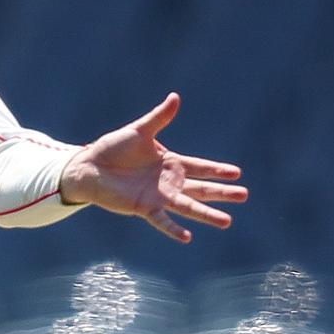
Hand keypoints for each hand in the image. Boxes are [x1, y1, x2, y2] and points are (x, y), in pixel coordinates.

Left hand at [59, 93, 247, 242]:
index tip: (237, 172)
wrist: (89, 166)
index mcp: (170, 163)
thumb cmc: (113, 148)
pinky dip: (173, 229)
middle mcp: (169, 182)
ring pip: (188, 207)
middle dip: (222, 192)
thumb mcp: (139, 131)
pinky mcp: (143, 207)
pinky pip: (161, 220)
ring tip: (227, 221)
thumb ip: (159, 117)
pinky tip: (187, 237)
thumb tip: (175, 97)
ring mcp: (158, 196)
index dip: (217, 169)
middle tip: (244, 195)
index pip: (200, 167)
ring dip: (206, 214)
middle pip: (201, 188)